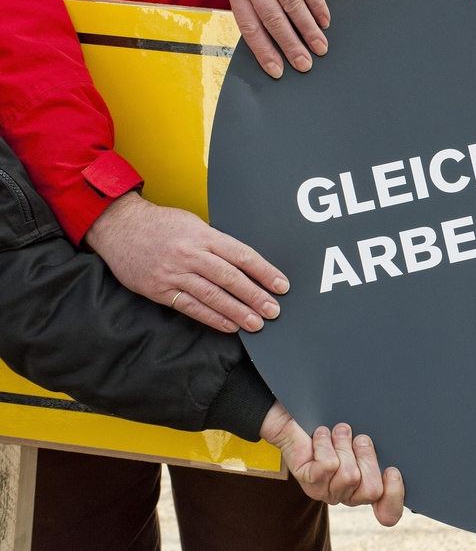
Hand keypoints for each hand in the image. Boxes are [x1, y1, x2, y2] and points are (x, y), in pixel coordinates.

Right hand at [83, 191, 286, 332]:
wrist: (118, 225)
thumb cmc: (161, 224)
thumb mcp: (193, 224)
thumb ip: (216, 243)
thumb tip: (245, 263)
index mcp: (204, 235)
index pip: (242, 255)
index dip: (264, 272)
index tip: (281, 285)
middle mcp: (190, 254)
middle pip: (230, 277)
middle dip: (255, 296)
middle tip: (274, 310)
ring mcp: (173, 272)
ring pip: (212, 295)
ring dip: (237, 311)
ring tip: (256, 323)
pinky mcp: (158, 289)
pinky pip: (190, 306)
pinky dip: (211, 318)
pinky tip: (229, 326)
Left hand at [225, 0, 327, 78]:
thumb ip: (249, 1)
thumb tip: (267, 40)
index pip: (249, 26)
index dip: (264, 51)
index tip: (277, 71)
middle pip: (274, 19)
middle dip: (291, 46)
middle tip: (305, 65)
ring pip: (293, 6)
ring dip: (309, 30)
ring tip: (321, 48)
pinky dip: (318, 6)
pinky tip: (325, 21)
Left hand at [261, 403, 403, 526]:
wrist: (294, 418)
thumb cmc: (335, 426)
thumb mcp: (363, 437)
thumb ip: (380, 447)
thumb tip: (400, 447)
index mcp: (366, 487)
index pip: (387, 513)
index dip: (394, 496)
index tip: (392, 470)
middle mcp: (348, 495)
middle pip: (372, 490)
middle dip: (368, 457)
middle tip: (359, 439)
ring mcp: (328, 492)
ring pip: (350, 476)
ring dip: (345, 445)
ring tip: (337, 432)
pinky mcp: (310, 483)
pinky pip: (328, 466)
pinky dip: (326, 444)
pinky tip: (322, 434)